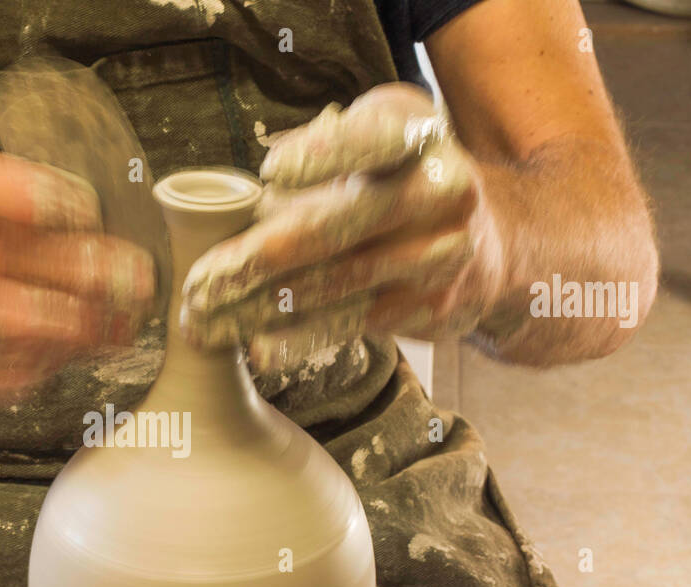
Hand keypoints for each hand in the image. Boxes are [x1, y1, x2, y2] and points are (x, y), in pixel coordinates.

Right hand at [0, 115, 156, 395]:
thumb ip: (49, 200)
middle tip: (127, 283)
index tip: (86, 213)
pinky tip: (60, 357)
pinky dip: (17, 368)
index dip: (26, 198)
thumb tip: (122, 252)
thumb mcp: (2, 180)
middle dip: (67, 271)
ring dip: (49, 326)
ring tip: (103, 327)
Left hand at [179, 83, 503, 367]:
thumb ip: (319, 150)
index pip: (372, 139)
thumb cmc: (400, 180)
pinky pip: (354, 323)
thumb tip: (252, 192)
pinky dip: (301, 337)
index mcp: (416, 135)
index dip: (324, 156)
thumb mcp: (373, 141)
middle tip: (201, 283)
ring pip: (337, 283)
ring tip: (206, 320)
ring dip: (263, 306)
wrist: (490, 242)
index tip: (271, 176)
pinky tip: (260, 347)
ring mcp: (441, 253)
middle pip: (339, 225)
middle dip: (259, 257)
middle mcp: (441, 190)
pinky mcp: (431, 305)